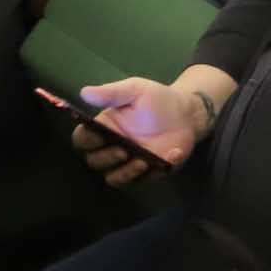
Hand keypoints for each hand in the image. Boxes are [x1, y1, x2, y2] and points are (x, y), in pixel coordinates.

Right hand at [71, 77, 213, 184]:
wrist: (187, 114)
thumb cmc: (157, 100)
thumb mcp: (135, 90)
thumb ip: (111, 93)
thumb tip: (84, 92)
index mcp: (105, 128)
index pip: (83, 139)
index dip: (86, 141)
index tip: (99, 137)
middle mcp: (112, 147)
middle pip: (95, 162)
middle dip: (106, 158)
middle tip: (124, 151)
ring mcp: (128, 163)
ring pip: (114, 178)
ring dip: (125, 174)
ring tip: (143, 162)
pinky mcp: (148, 173)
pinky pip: (143, 180)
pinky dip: (155, 173)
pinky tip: (171, 155)